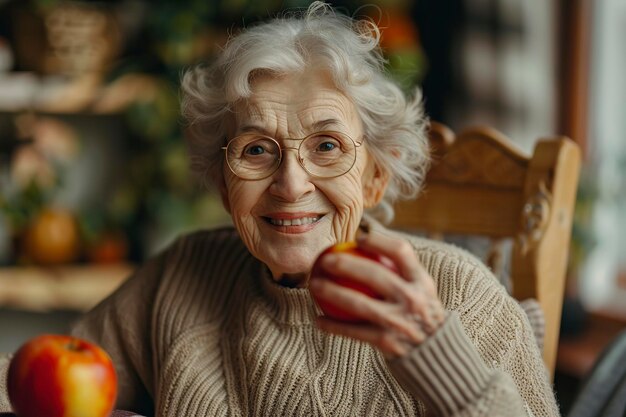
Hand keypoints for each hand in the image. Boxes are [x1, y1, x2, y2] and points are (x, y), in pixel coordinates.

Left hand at [309, 232, 446, 357]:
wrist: (436, 357)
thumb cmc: (420, 316)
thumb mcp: (422, 291)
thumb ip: (401, 272)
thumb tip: (366, 246)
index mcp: (421, 282)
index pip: (401, 251)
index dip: (379, 241)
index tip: (359, 238)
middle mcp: (412, 299)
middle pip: (375, 274)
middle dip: (346, 264)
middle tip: (325, 260)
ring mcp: (400, 321)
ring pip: (359, 304)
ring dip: (331, 292)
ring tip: (314, 285)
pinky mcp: (387, 342)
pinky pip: (353, 332)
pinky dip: (333, 326)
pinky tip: (318, 320)